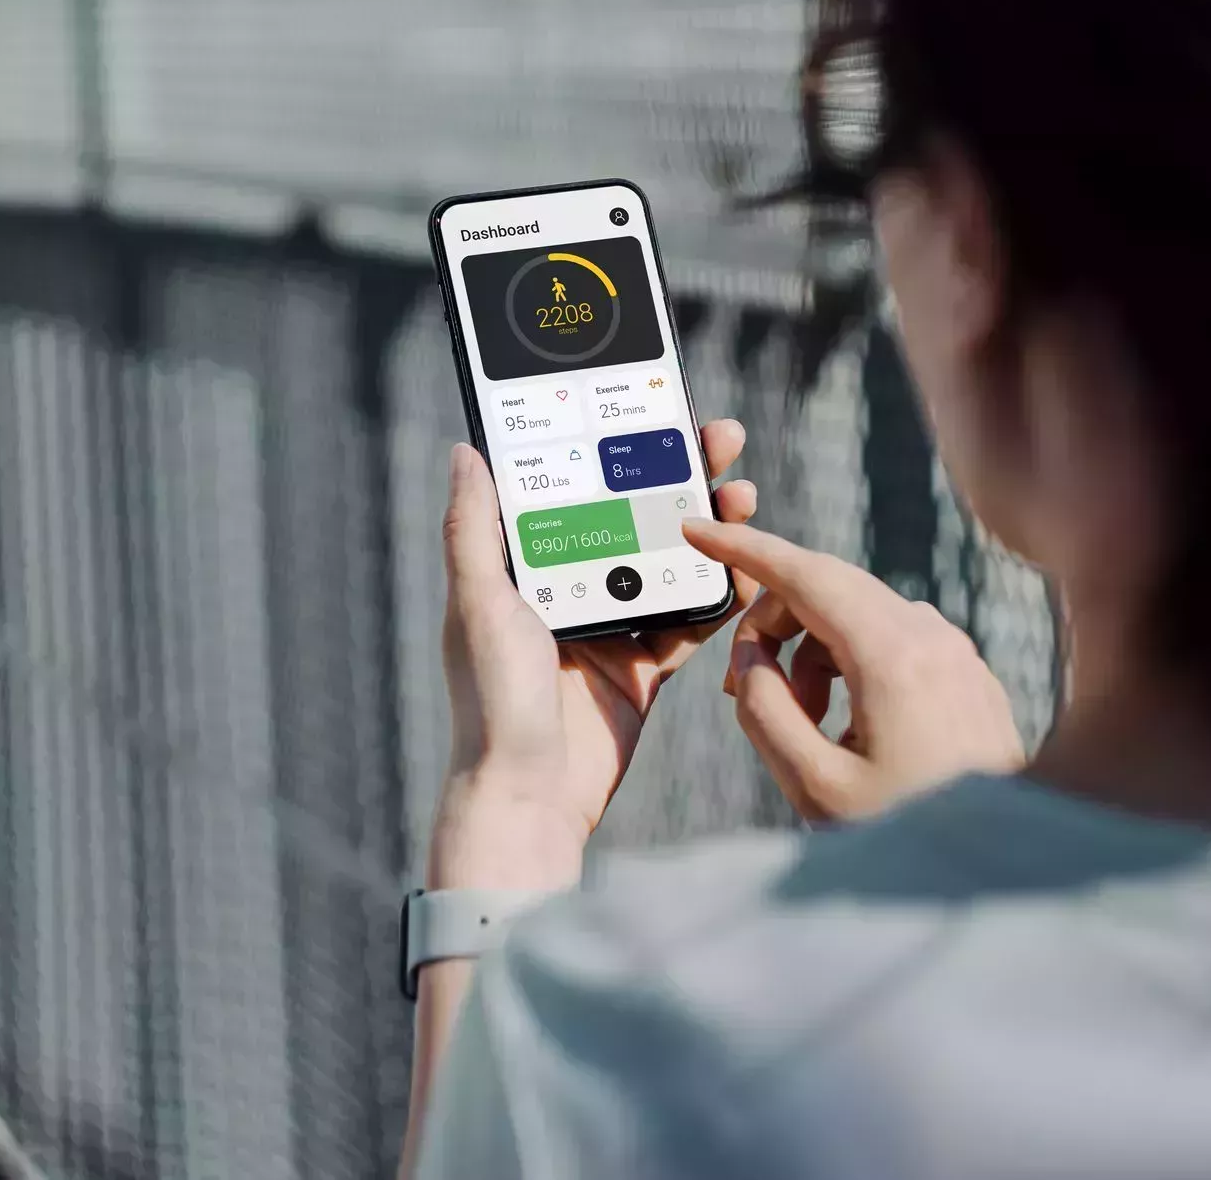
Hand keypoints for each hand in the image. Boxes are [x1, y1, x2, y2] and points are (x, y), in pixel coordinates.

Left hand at [435, 422, 757, 886]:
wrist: (529, 799)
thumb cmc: (491, 701)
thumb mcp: (478, 602)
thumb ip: (474, 527)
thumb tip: (466, 450)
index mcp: (525, 566)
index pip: (577, 486)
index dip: (616, 447)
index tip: (653, 410)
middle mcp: (567, 588)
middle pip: (633, 515)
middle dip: (678, 474)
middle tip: (720, 440)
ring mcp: (608, 627)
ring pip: (668, 561)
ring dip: (707, 527)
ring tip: (743, 496)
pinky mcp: (642, 669)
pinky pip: (688, 623)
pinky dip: (719, 597)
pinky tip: (745, 569)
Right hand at [682, 520, 1023, 821]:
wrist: (1010, 874)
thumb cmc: (912, 839)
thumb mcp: (816, 789)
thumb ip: (764, 711)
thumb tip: (751, 658)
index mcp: (893, 658)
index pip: (805, 574)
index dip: (744, 548)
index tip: (698, 530)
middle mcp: (932, 638)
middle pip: (828, 587)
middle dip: (771, 621)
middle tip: (738, 685)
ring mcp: (956, 652)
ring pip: (857, 613)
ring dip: (811, 649)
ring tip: (804, 725)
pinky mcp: (967, 673)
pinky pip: (891, 637)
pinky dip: (848, 660)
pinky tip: (844, 725)